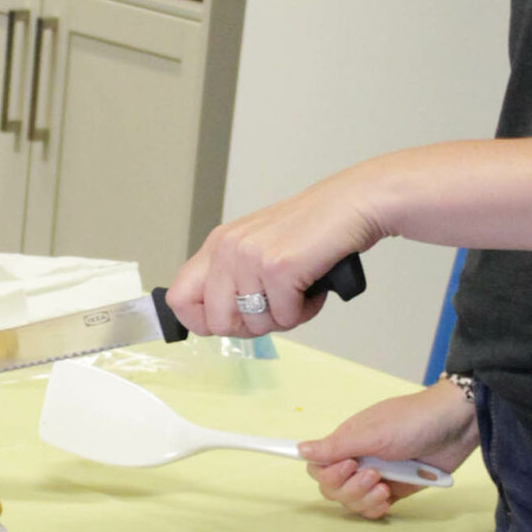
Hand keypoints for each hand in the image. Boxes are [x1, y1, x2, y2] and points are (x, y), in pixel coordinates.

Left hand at [162, 164, 390, 337]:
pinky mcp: (278, 267)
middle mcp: (227, 248)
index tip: (234, 321)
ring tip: (300, 291)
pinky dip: (306, 311)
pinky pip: (286, 317)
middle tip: (277, 308)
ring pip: (255, 325)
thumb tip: (219, 322)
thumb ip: (233, 279)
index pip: (179, 299)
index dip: (204, 322)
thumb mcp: (258, 249)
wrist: (352, 204)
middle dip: (251, 327)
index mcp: (217, 245)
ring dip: (285, 318)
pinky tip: (313, 287)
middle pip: (217, 323)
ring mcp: (251, 257)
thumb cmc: (311, 230)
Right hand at [301, 382, 478, 519]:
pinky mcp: (395, 490)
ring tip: (384, 485)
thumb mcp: (373, 433)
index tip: (345, 468)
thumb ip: (337, 446)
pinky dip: (375, 508)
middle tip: (372, 474)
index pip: (318, 465)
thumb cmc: (411, 422)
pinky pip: (373, 508)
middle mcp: (357, 459)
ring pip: (352, 501)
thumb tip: (300, 450)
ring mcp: (376, 477)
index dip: (325, 473)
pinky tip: (388, 498)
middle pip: (332, 488)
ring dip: (363, 498)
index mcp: (347, 441)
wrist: (455, 426)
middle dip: (347, 488)